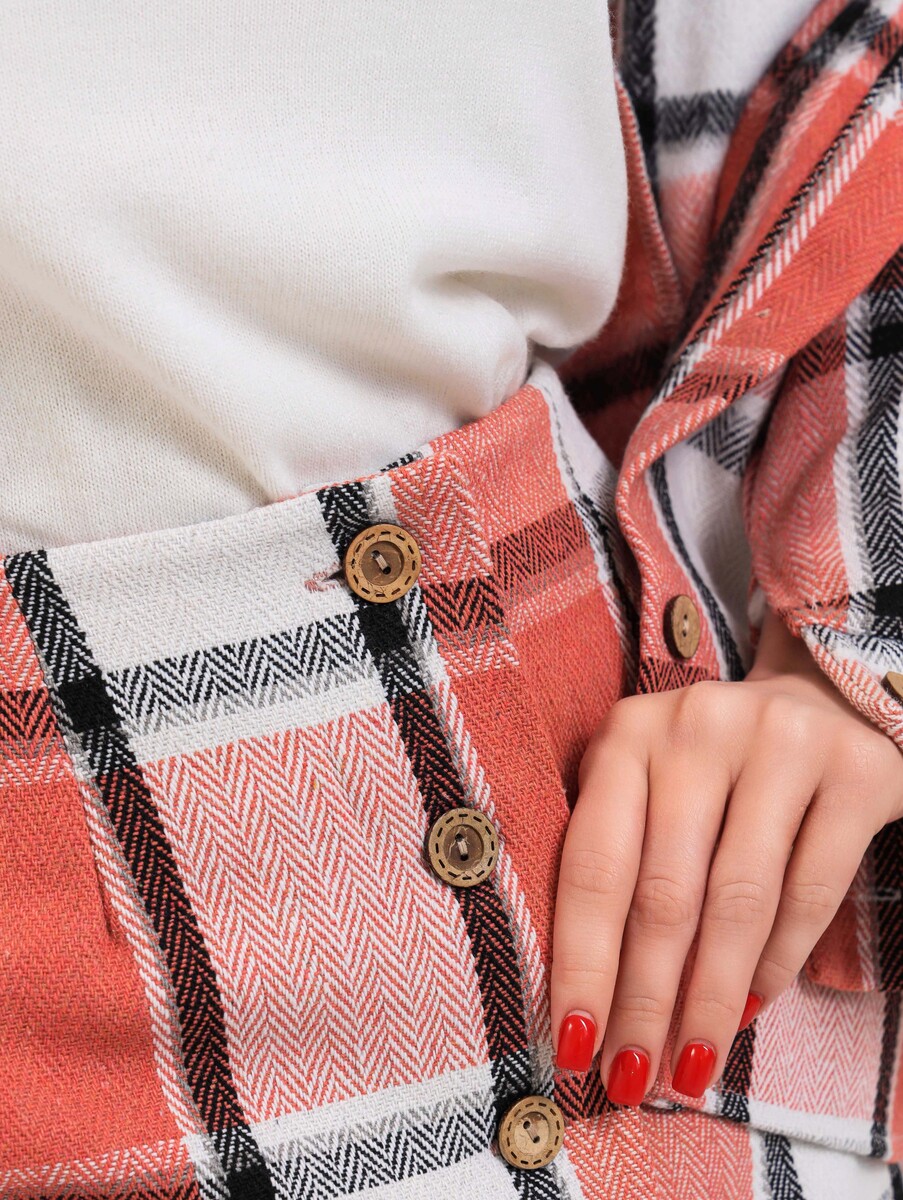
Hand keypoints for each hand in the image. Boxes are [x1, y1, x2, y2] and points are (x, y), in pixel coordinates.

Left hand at [549, 605, 902, 1102]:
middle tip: (634, 1076)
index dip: (581, 961)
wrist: (819, 698)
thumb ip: (616, 855)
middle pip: (664, 893)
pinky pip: (810, 890)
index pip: (593, 864)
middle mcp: (696, 728)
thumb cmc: (711, 765)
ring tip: (692, 1064)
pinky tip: (753, 1006)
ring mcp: (780, 743)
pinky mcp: (854, 771)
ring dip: (712, 999)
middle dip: (645, 1000)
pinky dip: (778, 961)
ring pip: (739, 900)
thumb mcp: (648, 782)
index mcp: (628, 733)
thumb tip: (589, 1000)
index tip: (574, 1044)